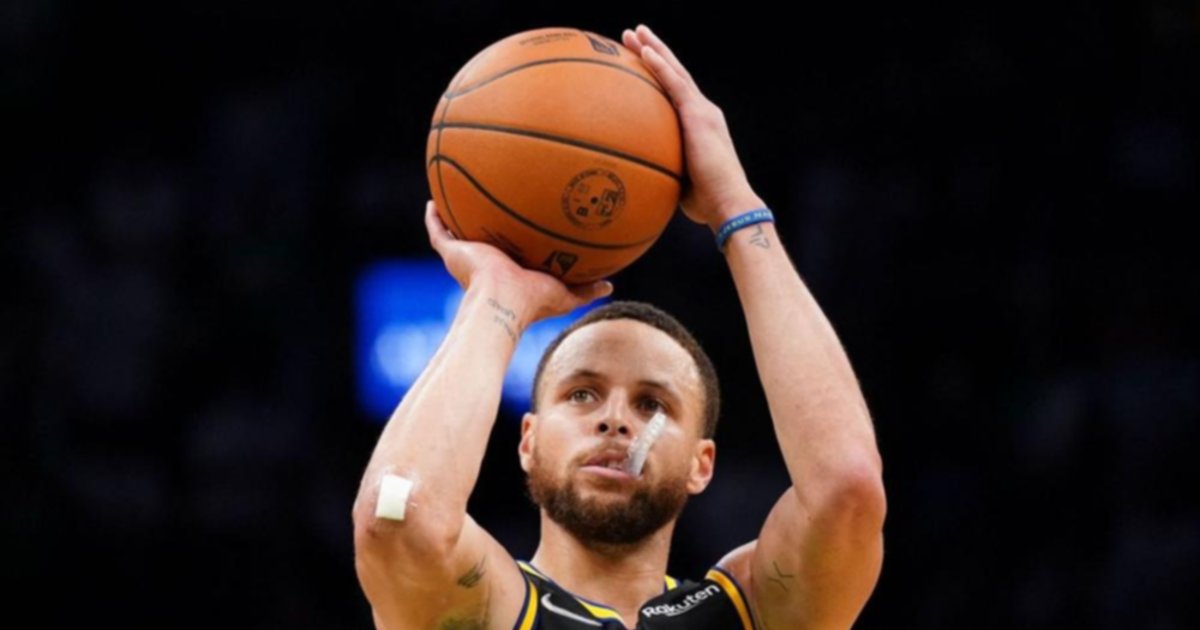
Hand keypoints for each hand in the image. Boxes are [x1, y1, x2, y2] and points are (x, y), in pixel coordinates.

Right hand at [424, 200, 613, 324]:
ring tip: (455, 196)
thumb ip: (585, 289)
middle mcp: (485, 263)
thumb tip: (610, 286)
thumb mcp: (565, 294)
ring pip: (456, 234)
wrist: (503, 301)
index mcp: (508, 271)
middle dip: (484, 225)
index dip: (512, 240)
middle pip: (482, 241)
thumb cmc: (532, 302)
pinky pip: (437, 231)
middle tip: (489, 205)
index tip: (519, 223)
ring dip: (455, 217)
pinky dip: (433, 217)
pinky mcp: (451, 252)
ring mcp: (466, 257)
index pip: (509, 252)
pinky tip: (433, 200)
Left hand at [621, 24, 765, 231]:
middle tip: (634, 35)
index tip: (639, 61)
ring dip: (653, 49)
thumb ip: (662, 171)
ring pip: (674, 72)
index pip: (675, 94)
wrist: (728, 204)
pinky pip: (675, 84)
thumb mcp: (678, 181)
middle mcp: (703, 113)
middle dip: (654, 52)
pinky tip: (644, 51)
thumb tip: (638, 178)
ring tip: (635, 32)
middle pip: (674, 75)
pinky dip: (660, 66)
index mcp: (699, 127)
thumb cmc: (706, 203)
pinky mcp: (699, 115)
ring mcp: (702, 111)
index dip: (659, 75)